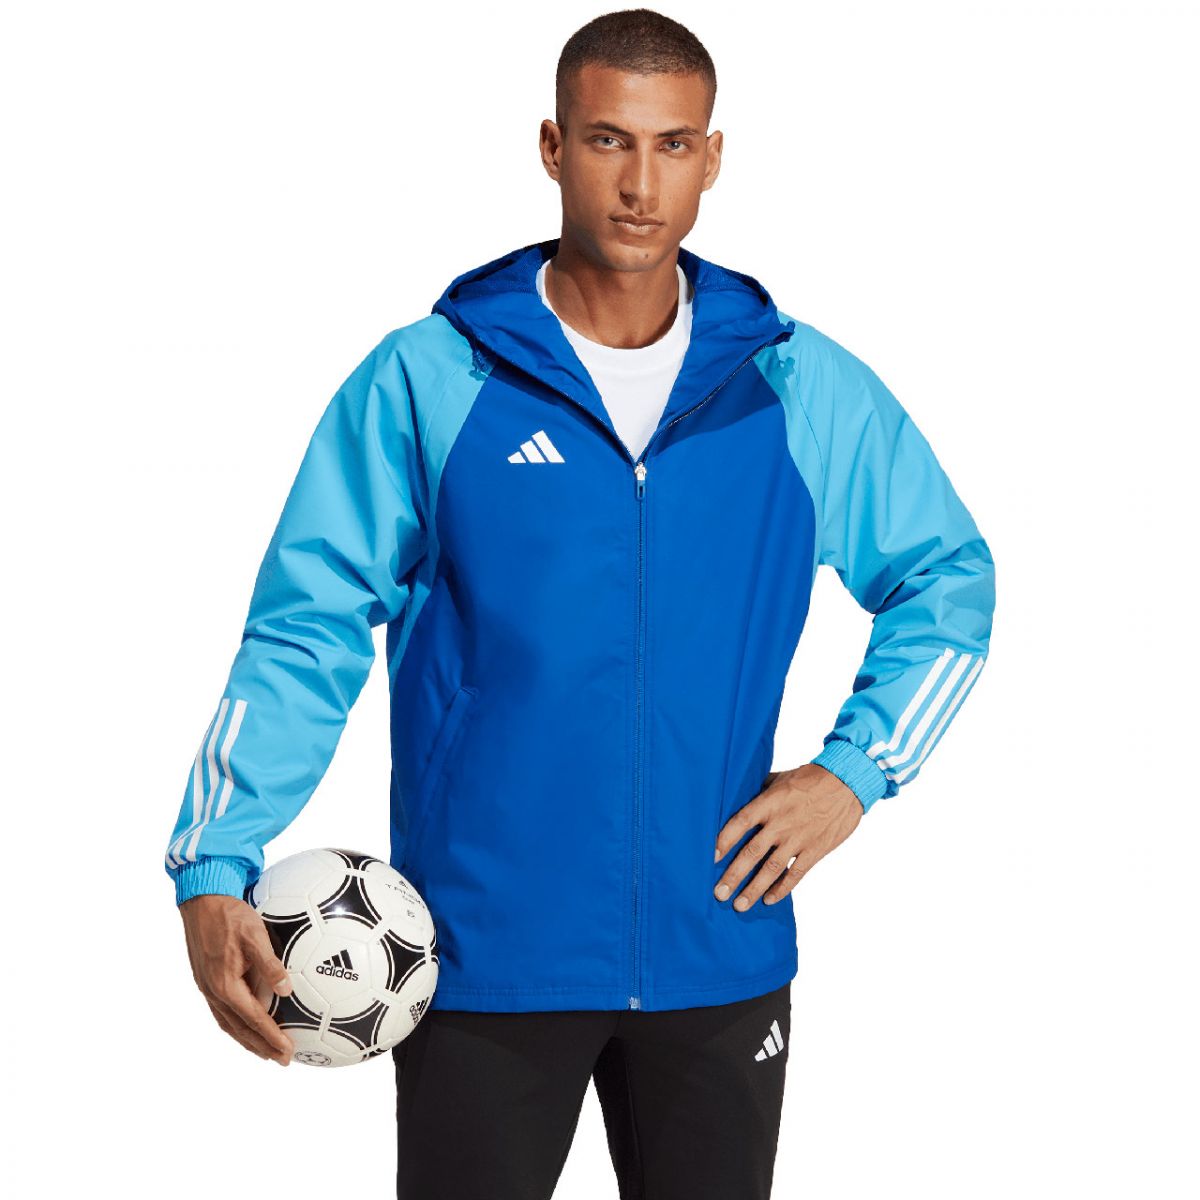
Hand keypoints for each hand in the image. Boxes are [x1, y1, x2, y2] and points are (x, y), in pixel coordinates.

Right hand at [179, 893, 295, 1064]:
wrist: (201, 901)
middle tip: (281, 1060)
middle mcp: (214, 992)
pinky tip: (247, 1022)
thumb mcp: (256, 935)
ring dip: (248, 1039)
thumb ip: (270, 964)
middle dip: (261, 1047)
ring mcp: (207, 988)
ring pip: (228, 1023)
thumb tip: (287, 989)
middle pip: (239, 1030)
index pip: (253, 1019)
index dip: (271, 1037)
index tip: (288, 1052)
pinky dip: (237, 1024)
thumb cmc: (230, 915)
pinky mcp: (206, 980)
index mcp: (225, 985)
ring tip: (265, 1050)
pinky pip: (222, 1011)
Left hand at [713, 764, 862, 910]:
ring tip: (739, 905)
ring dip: (754, 889)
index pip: (740, 823)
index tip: (710, 858)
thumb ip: (759, 793)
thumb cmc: (810, 778)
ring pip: (772, 869)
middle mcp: (781, 823)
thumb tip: (736, 799)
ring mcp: (799, 838)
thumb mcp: (780, 779)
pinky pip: (796, 874)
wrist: (847, 783)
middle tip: (719, 893)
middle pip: (752, 852)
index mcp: (769, 803)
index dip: (724, 841)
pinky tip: (769, 900)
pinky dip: (782, 889)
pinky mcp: (815, 850)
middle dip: (734, 875)